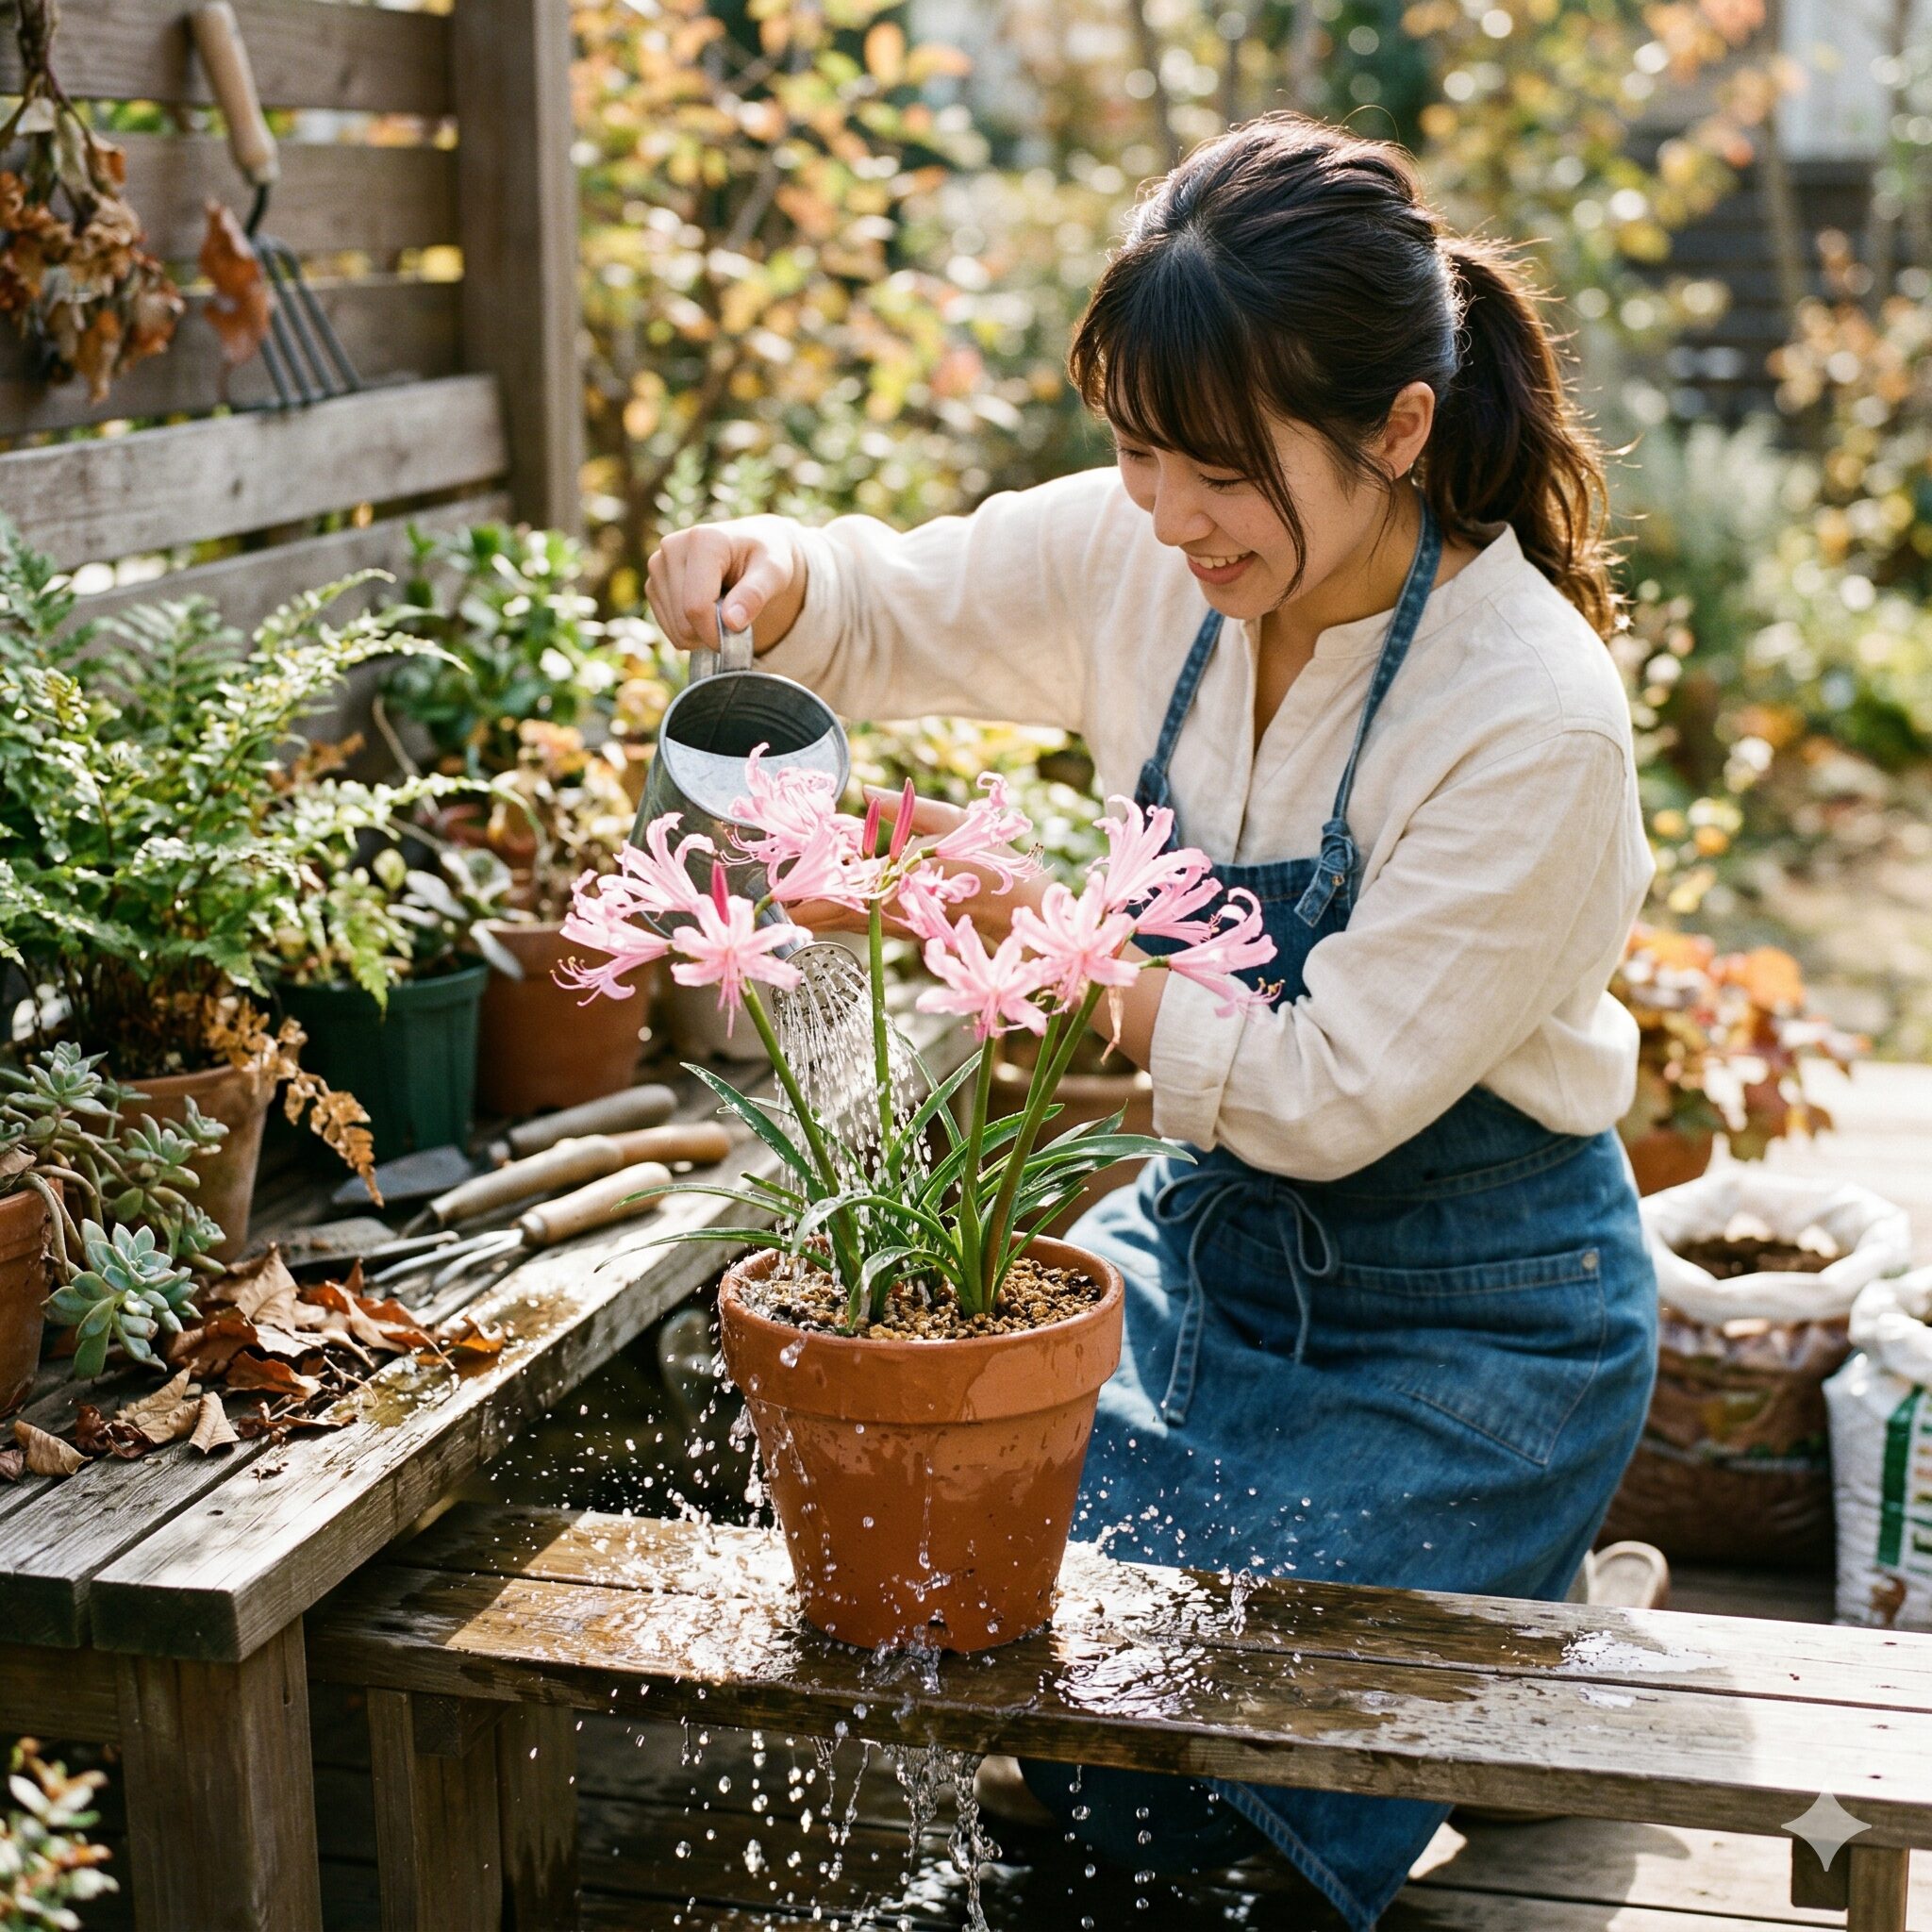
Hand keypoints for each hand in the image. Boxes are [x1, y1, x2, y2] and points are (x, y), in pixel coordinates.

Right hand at [645, 515, 808, 654]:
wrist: (751, 547)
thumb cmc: (765, 558)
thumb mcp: (774, 573)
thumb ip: (756, 594)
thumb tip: (732, 622)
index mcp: (703, 540)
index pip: (697, 605)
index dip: (716, 633)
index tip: (738, 638)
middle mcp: (672, 548)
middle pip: (683, 620)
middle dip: (711, 632)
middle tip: (735, 618)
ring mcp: (658, 566)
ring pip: (675, 629)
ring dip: (702, 633)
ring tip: (722, 609)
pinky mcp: (653, 583)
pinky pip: (669, 629)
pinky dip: (690, 632)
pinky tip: (707, 611)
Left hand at [785, 788, 1050, 943]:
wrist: (1022, 911)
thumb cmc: (992, 861)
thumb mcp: (952, 821)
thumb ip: (904, 809)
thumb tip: (863, 791)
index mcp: (905, 877)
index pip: (846, 882)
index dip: (812, 883)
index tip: (785, 881)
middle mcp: (900, 908)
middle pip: (839, 910)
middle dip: (807, 907)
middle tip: (776, 898)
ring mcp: (905, 927)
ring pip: (851, 922)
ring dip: (822, 914)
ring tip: (792, 905)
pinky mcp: (911, 936)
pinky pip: (869, 926)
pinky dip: (847, 917)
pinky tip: (830, 908)